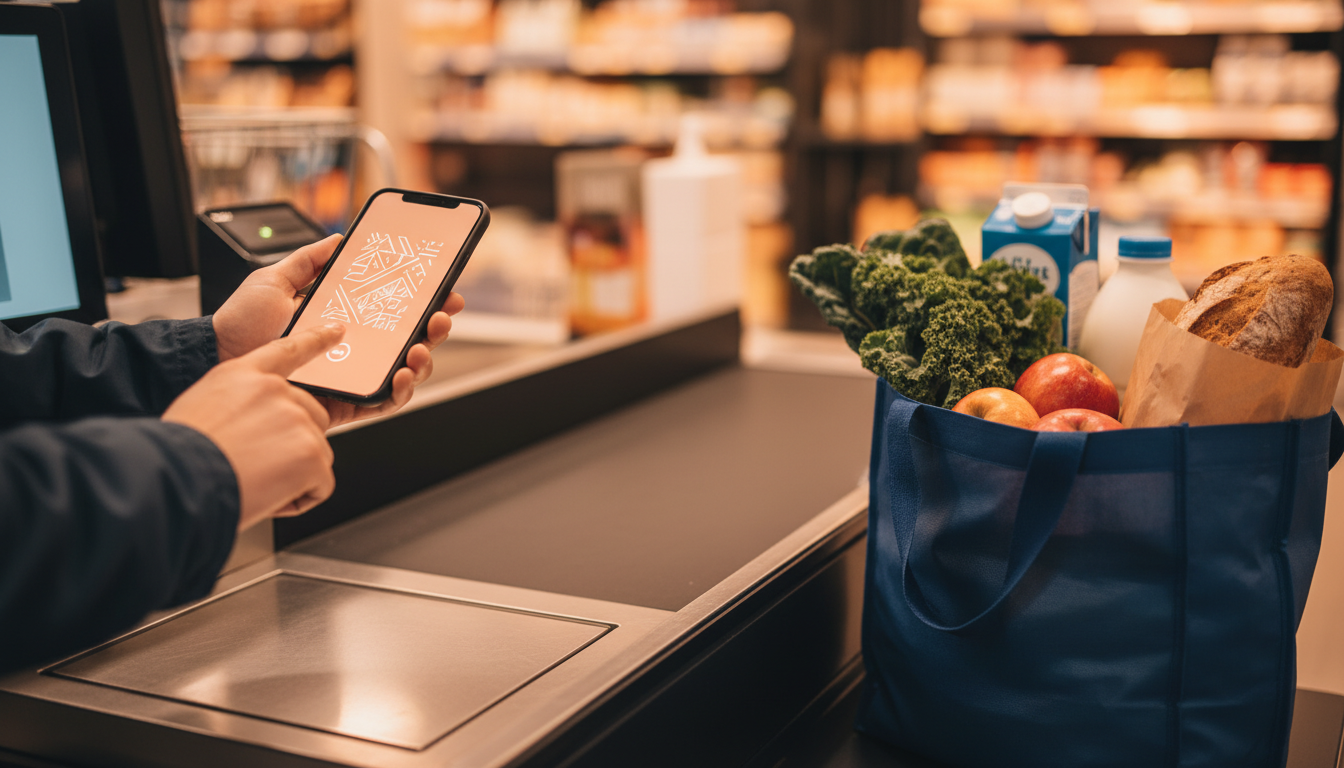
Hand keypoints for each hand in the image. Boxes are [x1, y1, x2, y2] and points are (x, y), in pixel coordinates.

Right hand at [164, 323, 345, 530]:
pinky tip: (268, 496)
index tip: (338, 332)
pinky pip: (321, 484)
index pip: (288, 350)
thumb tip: (260, 423)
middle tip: (256, 464)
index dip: (316, 340)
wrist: (173, 481)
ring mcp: (297, 419)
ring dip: (293, 475)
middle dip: (294, 444)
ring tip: (253, 481)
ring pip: (316, 453)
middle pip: (312, 416)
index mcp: (242, 375)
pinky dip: (300, 498)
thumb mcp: (202, 407)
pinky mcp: (310, 452)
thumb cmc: (178, 456)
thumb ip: (240, 404)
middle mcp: (274, 390)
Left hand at [212, 234, 465, 427]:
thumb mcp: (276, 279)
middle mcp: (354, 349)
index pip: (395, 311)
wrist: (217, 355)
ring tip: (421, 347)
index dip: (425, 302)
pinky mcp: (343, 403)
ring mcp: (351, 376)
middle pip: (410, 341)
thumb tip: (339, 239)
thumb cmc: (241, 323)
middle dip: (435, 328)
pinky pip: (383, 403)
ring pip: (405, 372)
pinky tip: (401, 375)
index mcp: (344, 319)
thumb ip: (309, 259)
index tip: (444, 289)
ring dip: (424, 359)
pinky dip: (400, 392)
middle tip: (440, 316)